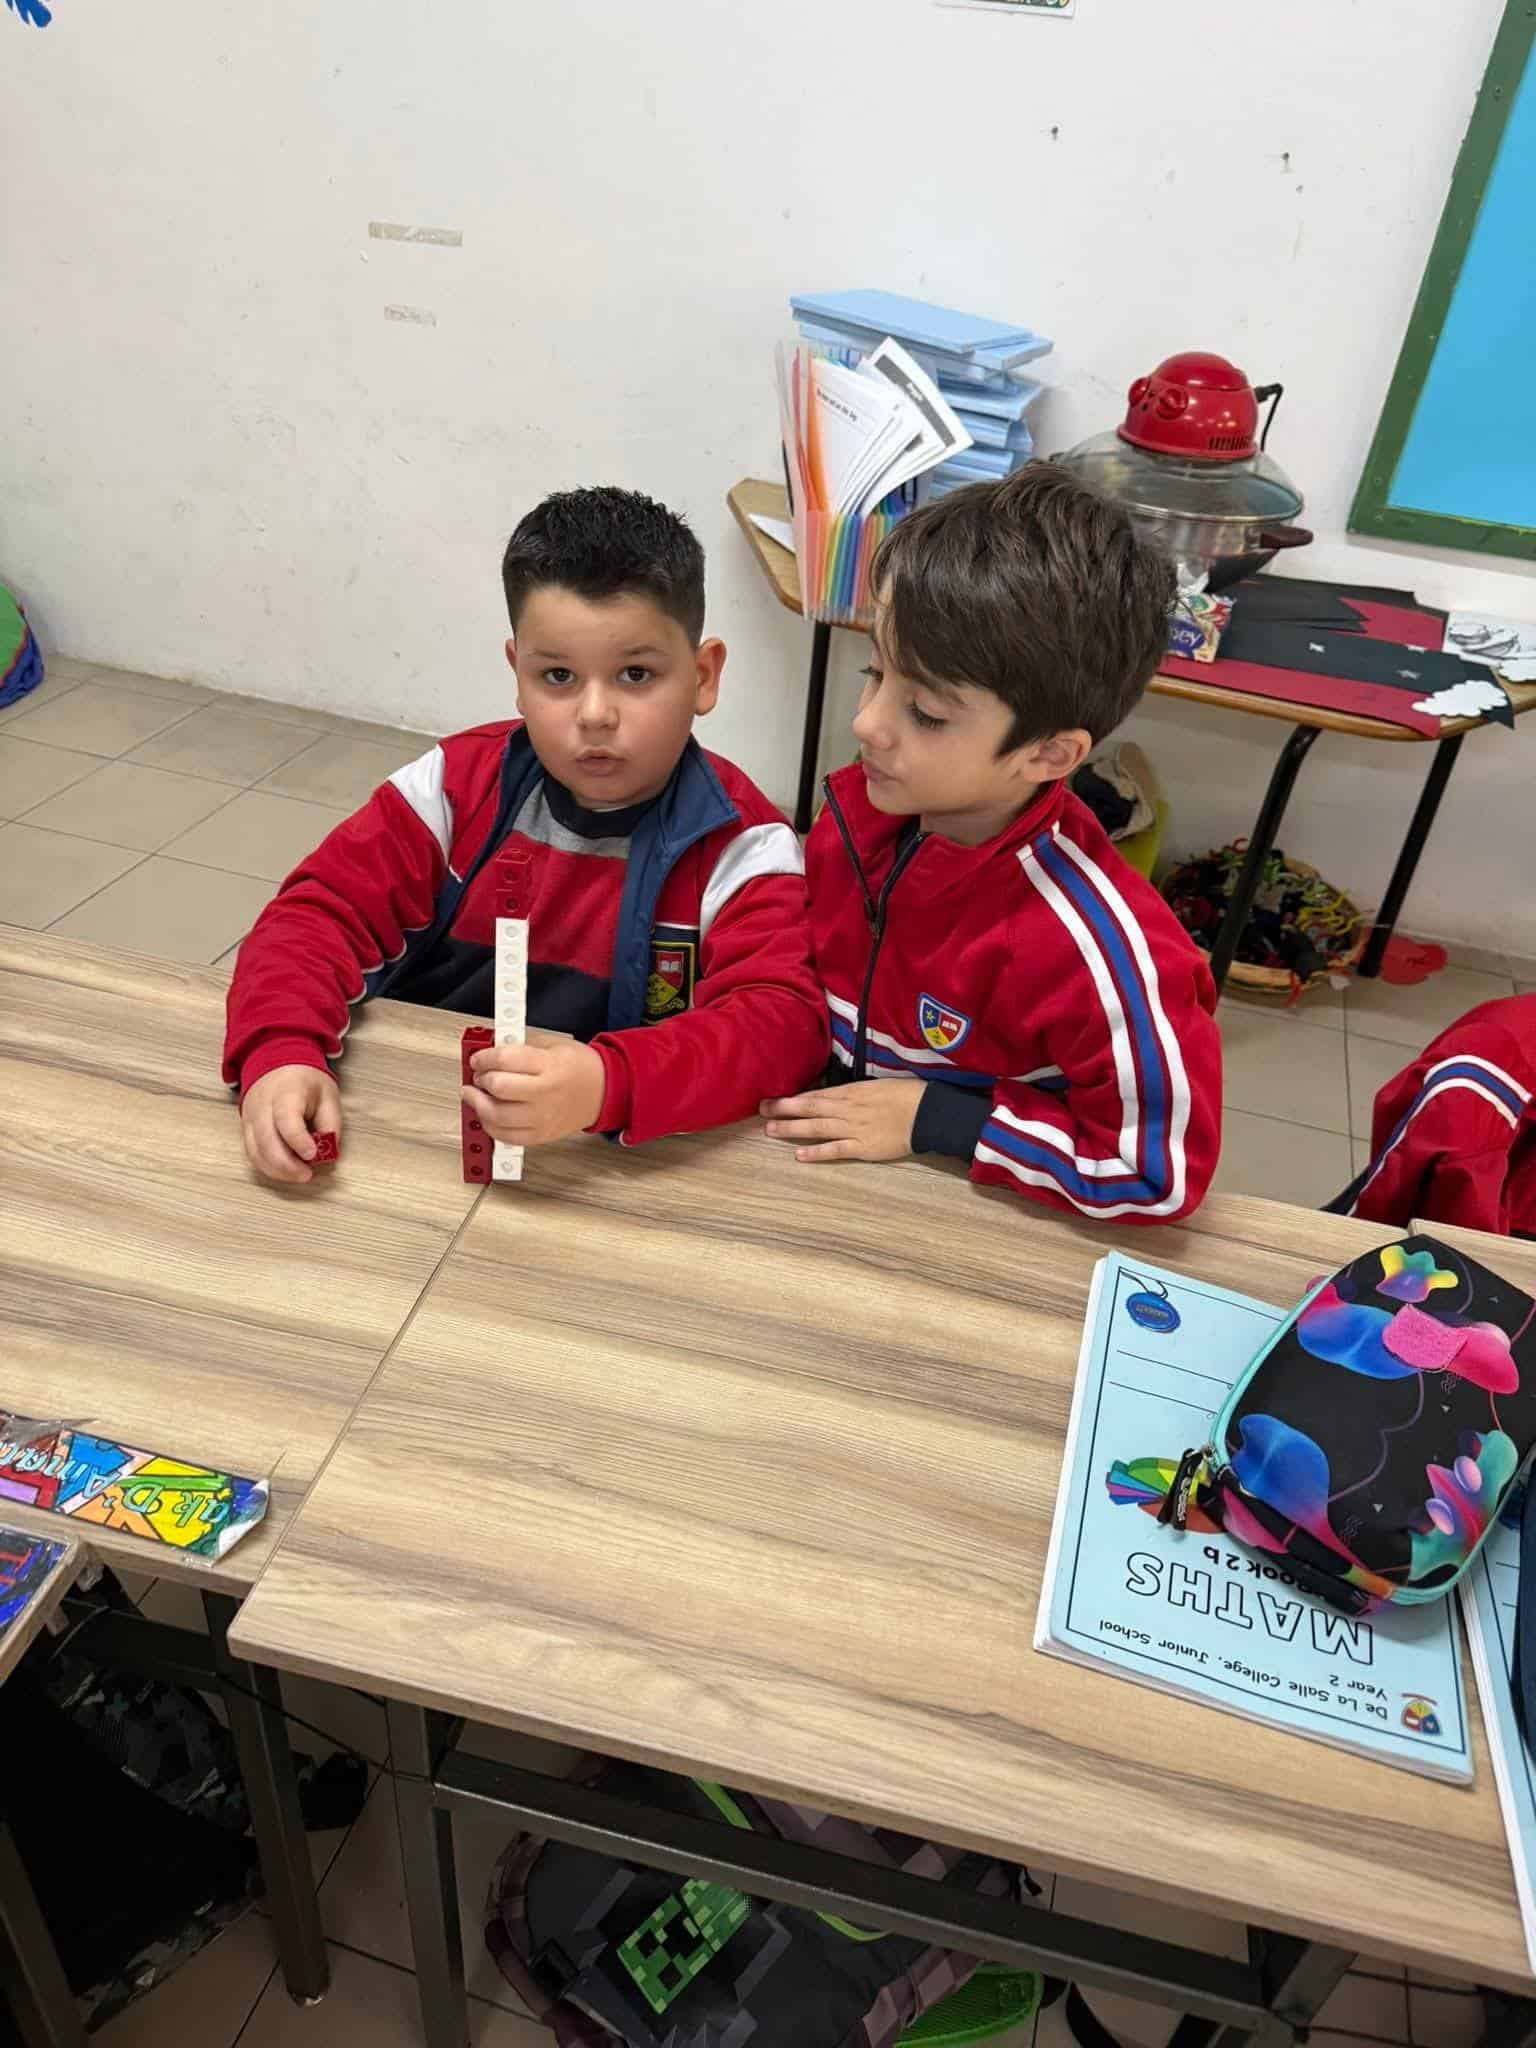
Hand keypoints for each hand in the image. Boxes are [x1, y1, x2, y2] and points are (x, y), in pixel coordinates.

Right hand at [240, 1064, 341, 1184]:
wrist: (276, 1064)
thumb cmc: (304, 1081)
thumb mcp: (328, 1095)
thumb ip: (330, 1123)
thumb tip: (327, 1152)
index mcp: (286, 1092)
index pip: (286, 1119)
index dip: (298, 1140)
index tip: (312, 1155)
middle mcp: (262, 1105)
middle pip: (267, 1141)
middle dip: (287, 1165)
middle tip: (307, 1175)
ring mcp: (250, 1118)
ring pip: (255, 1152)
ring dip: (277, 1171)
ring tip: (299, 1175)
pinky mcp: (245, 1129)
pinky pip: (251, 1154)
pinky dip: (267, 1167)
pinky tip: (284, 1172)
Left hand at [464, 1041, 606, 1147]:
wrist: (604, 1092)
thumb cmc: (579, 1068)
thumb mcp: (553, 1045)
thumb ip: (520, 1047)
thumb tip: (489, 1053)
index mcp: (550, 1065)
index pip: (504, 1060)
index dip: (483, 1058)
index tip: (478, 1059)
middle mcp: (546, 1093)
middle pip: (498, 1087)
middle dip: (480, 1079)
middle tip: (479, 1076)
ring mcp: (543, 1118)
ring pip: (496, 1116)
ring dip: (478, 1104)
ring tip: (475, 1096)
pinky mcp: (540, 1136)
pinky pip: (506, 1136)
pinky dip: (490, 1126)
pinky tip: (488, 1115)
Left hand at [760, 1079, 923, 1163]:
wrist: (928, 1113)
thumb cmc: (907, 1095)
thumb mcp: (877, 1086)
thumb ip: (855, 1092)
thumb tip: (837, 1095)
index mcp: (852, 1092)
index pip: (816, 1095)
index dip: (793, 1098)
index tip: (773, 1099)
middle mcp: (848, 1109)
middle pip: (810, 1109)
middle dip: (784, 1110)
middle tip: (762, 1110)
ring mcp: (854, 1129)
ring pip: (817, 1128)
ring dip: (793, 1129)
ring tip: (771, 1131)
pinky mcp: (863, 1148)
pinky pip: (836, 1150)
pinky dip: (817, 1152)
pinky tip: (799, 1155)